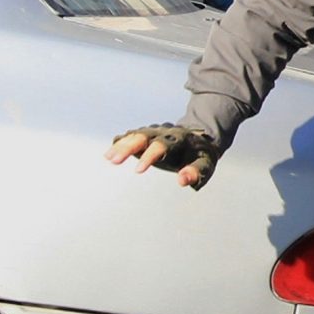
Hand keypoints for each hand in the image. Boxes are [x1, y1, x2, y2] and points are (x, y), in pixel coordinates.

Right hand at [106, 124, 220, 189]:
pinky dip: (120, 142)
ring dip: (121, 146)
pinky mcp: (147, 135)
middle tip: (114, 161)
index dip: (149, 156)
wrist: (201, 138)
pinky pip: (131, 136)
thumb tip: (182, 181)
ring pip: (135, 135)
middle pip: (143, 136)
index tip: (138, 170)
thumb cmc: (201, 156)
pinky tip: (109, 153)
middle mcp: (164, 132)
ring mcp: (154, 132)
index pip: (163, 145)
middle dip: (128, 147)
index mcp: (180, 138)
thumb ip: (196, 172)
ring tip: (108, 158)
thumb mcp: (205, 164)